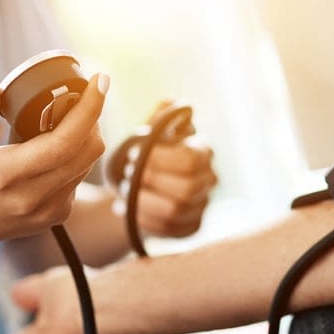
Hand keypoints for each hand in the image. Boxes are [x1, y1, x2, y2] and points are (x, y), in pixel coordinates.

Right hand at [0, 74, 109, 246]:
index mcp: (6, 175)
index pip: (64, 141)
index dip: (89, 109)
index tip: (99, 80)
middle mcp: (34, 197)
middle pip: (88, 151)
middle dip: (92, 116)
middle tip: (79, 95)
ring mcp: (49, 210)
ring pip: (88, 162)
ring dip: (86, 135)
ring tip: (64, 117)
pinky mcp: (58, 215)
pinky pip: (80, 176)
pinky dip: (76, 154)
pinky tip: (56, 146)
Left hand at [134, 102, 216, 236]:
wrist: (127, 187)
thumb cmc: (136, 155)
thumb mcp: (143, 133)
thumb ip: (158, 118)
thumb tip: (176, 103)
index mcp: (201, 150)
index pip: (190, 158)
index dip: (159, 159)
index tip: (132, 155)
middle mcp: (208, 178)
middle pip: (186, 188)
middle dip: (150, 182)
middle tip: (127, 176)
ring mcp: (202, 204)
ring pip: (174, 211)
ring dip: (143, 201)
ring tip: (125, 193)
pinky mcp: (191, 226)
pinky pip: (169, 229)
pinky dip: (144, 219)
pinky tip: (129, 210)